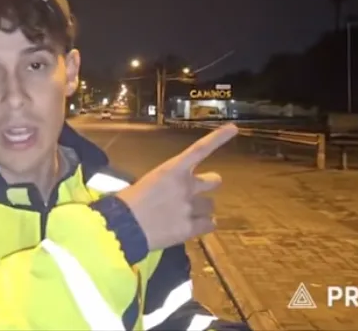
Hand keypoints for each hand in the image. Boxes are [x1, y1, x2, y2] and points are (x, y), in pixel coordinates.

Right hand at [116, 124, 237, 250]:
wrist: (123, 226)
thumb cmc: (129, 202)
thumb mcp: (149, 182)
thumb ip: (169, 183)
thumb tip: (176, 192)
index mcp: (172, 170)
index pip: (199, 150)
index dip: (218, 138)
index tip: (234, 129)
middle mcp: (186, 186)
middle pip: (214, 181)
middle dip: (210, 183)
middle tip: (200, 189)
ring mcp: (190, 207)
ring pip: (210, 206)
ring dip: (201, 209)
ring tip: (184, 215)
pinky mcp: (190, 228)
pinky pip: (210, 225)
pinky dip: (203, 225)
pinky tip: (190, 226)